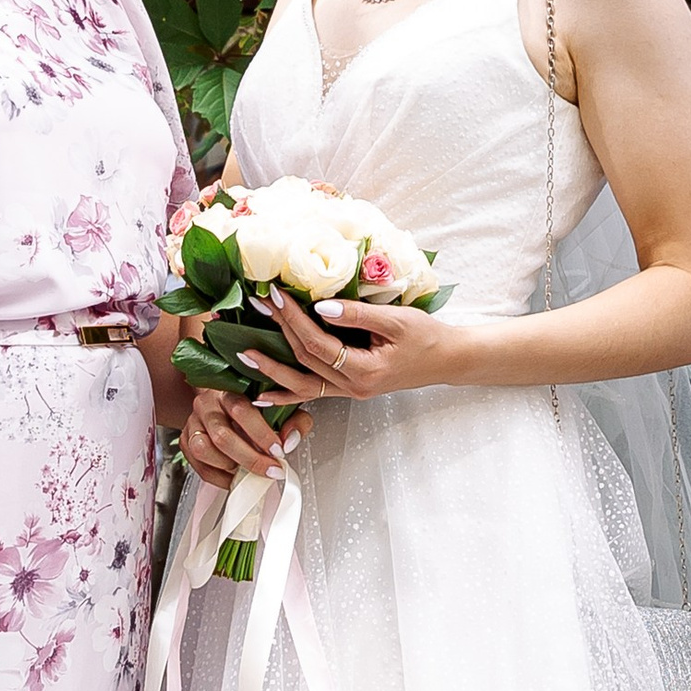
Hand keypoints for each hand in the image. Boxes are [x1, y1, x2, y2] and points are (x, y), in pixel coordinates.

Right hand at [181, 387, 302, 484]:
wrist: (225, 405)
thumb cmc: (256, 406)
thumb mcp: (282, 408)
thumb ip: (294, 422)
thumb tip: (290, 441)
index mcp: (229, 390)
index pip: (241, 410)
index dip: (261, 434)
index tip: (278, 451)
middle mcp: (207, 405)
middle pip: (222, 436)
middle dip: (250, 458)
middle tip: (270, 470)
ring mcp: (193, 423)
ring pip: (203, 450)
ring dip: (230, 466)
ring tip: (249, 470)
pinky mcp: (186, 442)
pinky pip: (200, 467)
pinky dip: (220, 478)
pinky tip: (236, 477)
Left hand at [243, 288, 459, 401]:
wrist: (446, 360)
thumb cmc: (426, 337)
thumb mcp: (396, 319)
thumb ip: (357, 314)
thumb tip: (320, 306)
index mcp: (363, 370)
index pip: (317, 343)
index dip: (293, 319)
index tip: (275, 294)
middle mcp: (352, 387)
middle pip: (304, 359)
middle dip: (278, 331)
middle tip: (258, 304)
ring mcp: (349, 392)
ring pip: (302, 383)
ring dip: (271, 369)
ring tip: (243, 353)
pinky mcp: (349, 389)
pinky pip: (312, 393)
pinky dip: (286, 394)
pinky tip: (262, 395)